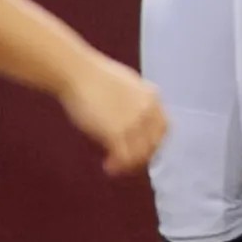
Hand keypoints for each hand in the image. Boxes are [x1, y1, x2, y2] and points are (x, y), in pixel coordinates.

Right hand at [58, 54, 166, 176]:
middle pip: (153, 143)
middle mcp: (148, 111)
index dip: (154, 142)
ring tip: (116, 168)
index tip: (142, 150)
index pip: (163, 128)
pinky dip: (118, 166)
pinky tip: (108, 167)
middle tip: (128, 164)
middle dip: (142, 157)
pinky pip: (123, 157)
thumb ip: (134, 102)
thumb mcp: (126, 86)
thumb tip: (129, 116)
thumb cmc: (94, 77)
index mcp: (152, 97)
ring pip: (139, 153)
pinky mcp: (116, 132)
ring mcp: (134, 122)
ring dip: (129, 164)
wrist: (78, 73)